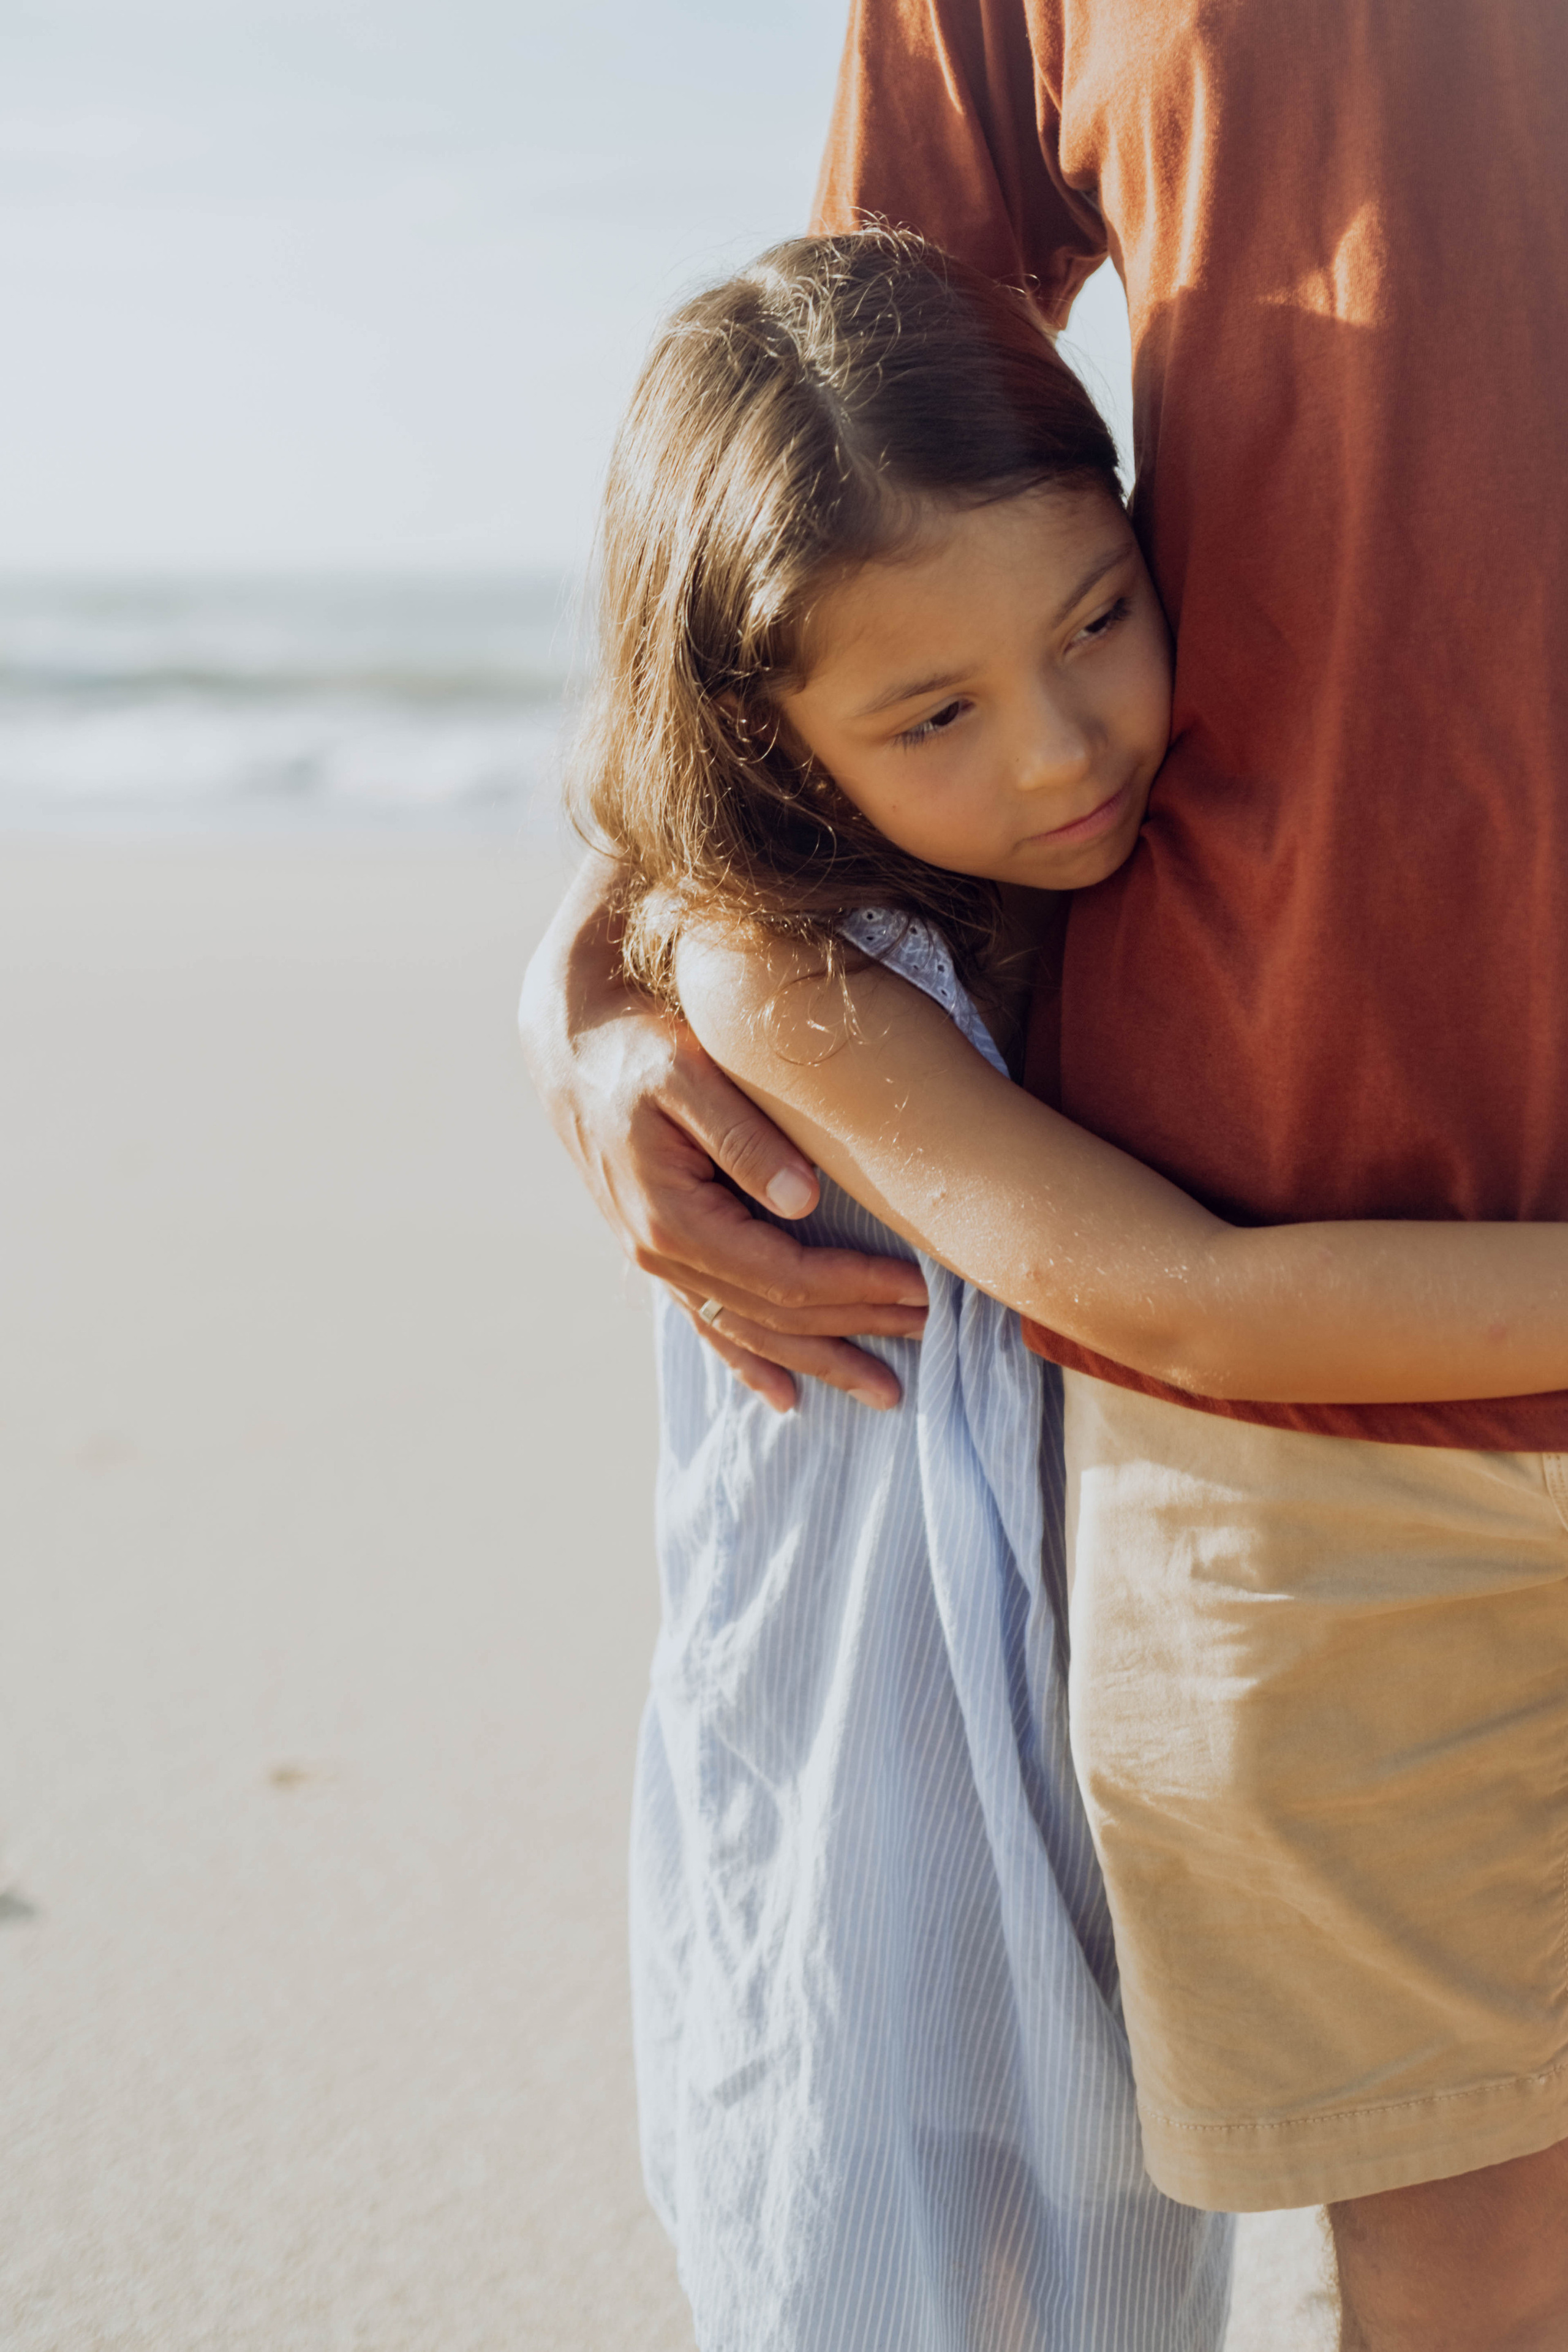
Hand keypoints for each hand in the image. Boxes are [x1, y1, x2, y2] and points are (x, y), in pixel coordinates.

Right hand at [520, 860, 928, 1410]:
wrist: (573, 1049)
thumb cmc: (638, 1050)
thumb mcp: (689, 1074)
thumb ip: (744, 1137)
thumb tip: (805, 1200)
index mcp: (675, 1219)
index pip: (785, 1275)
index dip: (855, 1288)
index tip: (919, 1287)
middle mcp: (664, 1257)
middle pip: (776, 1316)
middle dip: (856, 1328)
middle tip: (929, 1333)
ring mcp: (658, 1264)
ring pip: (750, 1334)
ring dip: (819, 1362)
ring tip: (883, 1391)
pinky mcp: (661, 1256)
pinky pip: (710, 1326)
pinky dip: (751, 1364)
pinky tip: (787, 1396)